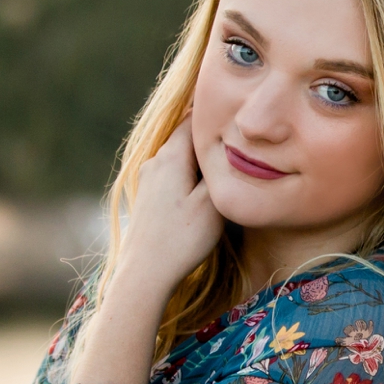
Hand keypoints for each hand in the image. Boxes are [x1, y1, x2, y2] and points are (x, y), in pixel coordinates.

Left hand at [118, 111, 223, 298]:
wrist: (145, 273)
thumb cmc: (182, 238)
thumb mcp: (213, 202)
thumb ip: (223, 169)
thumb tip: (233, 145)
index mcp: (171, 155)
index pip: (195, 118)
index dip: (217, 113)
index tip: (237, 110)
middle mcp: (155, 161)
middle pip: (187, 136)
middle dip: (211, 136)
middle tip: (239, 135)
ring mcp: (148, 179)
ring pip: (180, 156)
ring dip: (200, 157)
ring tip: (225, 162)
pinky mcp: (147, 197)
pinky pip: (172, 173)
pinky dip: (190, 173)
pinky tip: (203, 188)